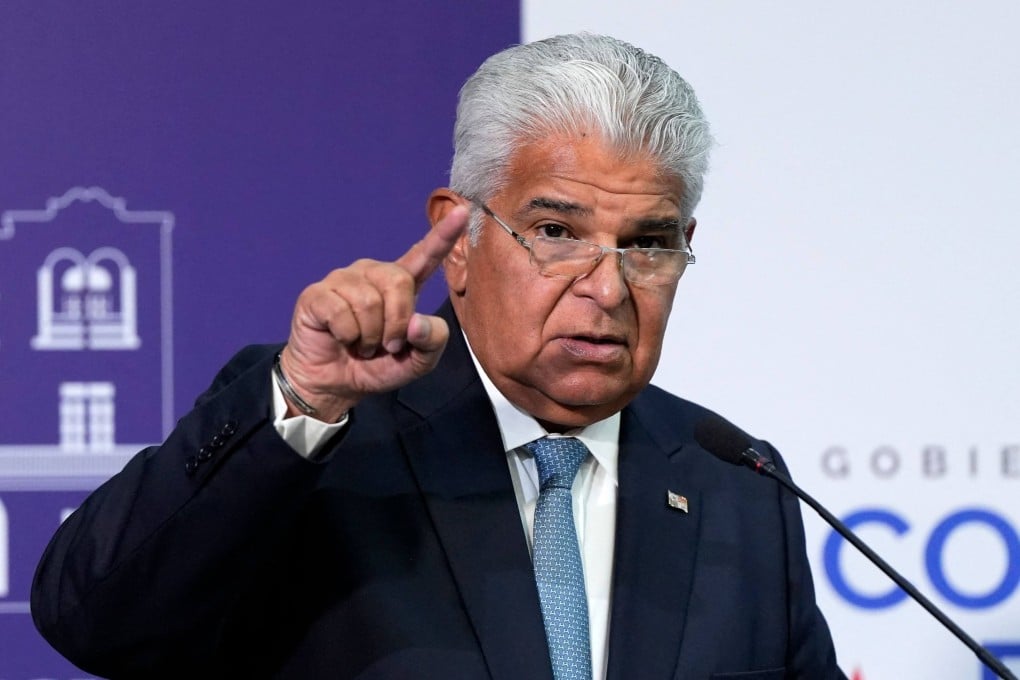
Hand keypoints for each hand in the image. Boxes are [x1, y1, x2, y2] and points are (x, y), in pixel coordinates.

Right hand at [279, 204, 469, 420]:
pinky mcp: (318, 295)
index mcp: (402, 284)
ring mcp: (344, 281)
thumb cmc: (378, 366)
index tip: (462, 212)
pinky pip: (341, 313)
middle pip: (398, 282)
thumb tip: (416, 322)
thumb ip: (432, 341)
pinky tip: (341, 339)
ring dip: (370, 336)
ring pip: (369, 301)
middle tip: (386, 345)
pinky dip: (347, 336)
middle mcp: (373, 275)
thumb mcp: (418, 362)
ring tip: (362, 345)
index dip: (443, 235)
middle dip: (397, 323)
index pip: (425, 254)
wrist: (336, 385)